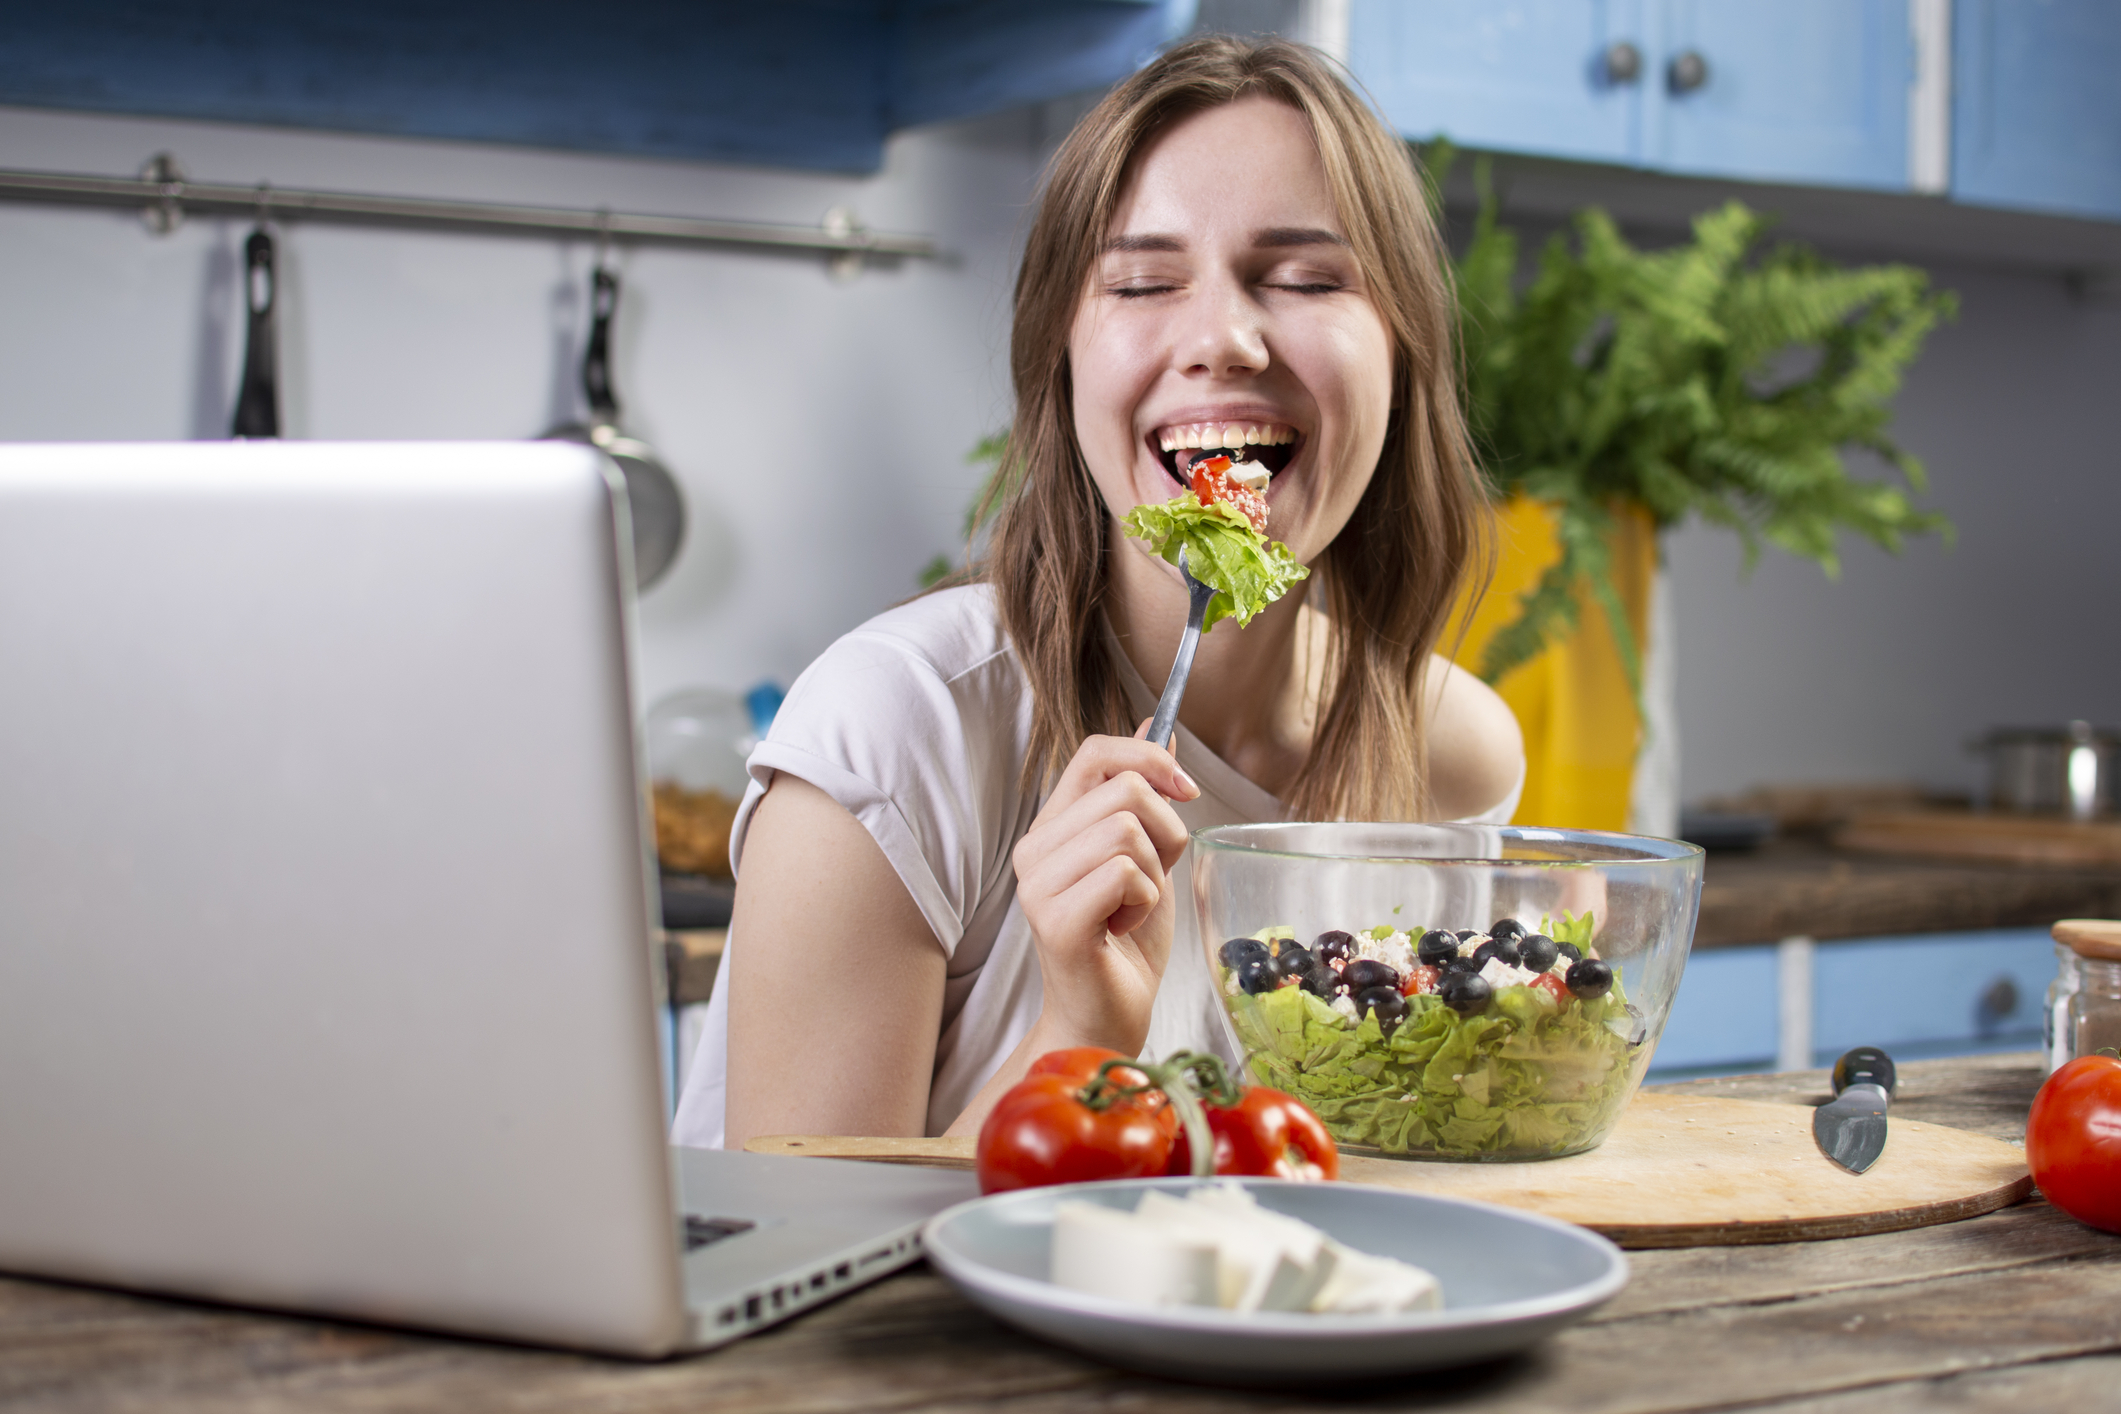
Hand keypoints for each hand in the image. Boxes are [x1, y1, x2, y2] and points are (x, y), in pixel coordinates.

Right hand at [1010, 728, 1198, 1054]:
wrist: (1106, 1019)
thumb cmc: (1125, 943)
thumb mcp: (1148, 855)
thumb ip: (1145, 793)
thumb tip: (1160, 725)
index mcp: (1053, 826)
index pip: (1094, 753)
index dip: (1149, 757)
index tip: (1185, 791)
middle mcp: (1034, 849)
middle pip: (1125, 789)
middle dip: (1167, 831)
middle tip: (1154, 877)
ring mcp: (1038, 884)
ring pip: (1128, 830)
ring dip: (1156, 873)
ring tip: (1134, 907)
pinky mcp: (1055, 919)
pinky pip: (1126, 873)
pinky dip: (1146, 902)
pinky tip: (1124, 927)